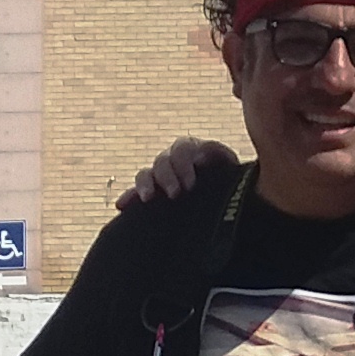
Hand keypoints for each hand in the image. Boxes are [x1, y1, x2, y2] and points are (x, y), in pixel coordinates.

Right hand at [120, 137, 239, 209]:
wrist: (229, 204)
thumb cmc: (233, 184)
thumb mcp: (231, 170)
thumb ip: (219, 158)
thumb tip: (201, 157)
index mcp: (194, 151)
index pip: (183, 150)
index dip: (184, 164)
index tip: (191, 182)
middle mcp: (174, 160)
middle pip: (163, 161)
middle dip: (168, 176)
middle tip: (177, 193)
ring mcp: (161, 176)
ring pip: (146, 173)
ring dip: (146, 184)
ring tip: (149, 198)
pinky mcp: (152, 193)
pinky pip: (135, 192)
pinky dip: (128, 197)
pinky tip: (121, 205)